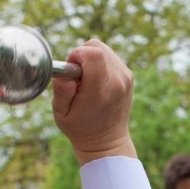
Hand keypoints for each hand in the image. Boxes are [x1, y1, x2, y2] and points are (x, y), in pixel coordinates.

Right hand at [51, 39, 135, 161]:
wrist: (107, 142)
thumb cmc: (80, 128)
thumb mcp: (61, 114)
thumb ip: (62, 89)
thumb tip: (66, 69)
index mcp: (100, 90)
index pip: (93, 54)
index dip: (77, 55)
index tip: (71, 70)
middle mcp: (117, 81)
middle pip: (97, 46)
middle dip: (82, 55)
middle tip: (77, 76)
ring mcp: (126, 77)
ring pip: (104, 49)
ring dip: (91, 58)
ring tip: (86, 80)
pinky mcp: (128, 75)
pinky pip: (110, 56)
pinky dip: (100, 63)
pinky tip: (96, 81)